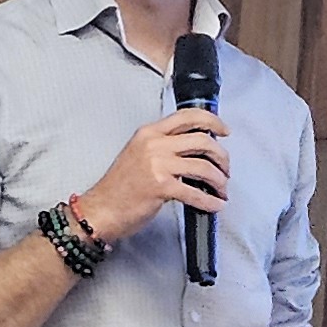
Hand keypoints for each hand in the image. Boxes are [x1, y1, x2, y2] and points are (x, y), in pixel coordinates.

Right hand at [73, 108, 229, 244]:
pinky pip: (196, 193)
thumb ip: (163, 147)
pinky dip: (210, 201)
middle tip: (225, 169)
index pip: (187, 116)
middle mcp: (154, 144)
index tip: (224, 130)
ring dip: (219, 180)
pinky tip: (215, 205)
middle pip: (202, 140)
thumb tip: (194, 151)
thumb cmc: (119, 188)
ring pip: (203, 166)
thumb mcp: (138, 154)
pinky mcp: (160, 187)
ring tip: (221, 189)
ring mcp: (157, 164)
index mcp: (149, 133)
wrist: (100, 210)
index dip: (212, 121)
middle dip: (222, 156)